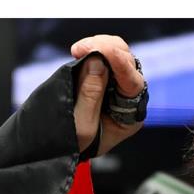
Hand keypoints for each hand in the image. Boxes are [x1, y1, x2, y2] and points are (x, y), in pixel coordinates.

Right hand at [70, 34, 145, 155]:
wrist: (59, 147)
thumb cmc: (74, 143)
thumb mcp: (82, 125)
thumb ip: (90, 94)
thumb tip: (97, 61)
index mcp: (131, 117)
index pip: (133, 84)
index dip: (120, 64)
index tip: (104, 51)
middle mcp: (129, 98)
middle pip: (128, 62)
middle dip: (107, 49)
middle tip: (81, 48)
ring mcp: (117, 84)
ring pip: (118, 54)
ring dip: (99, 46)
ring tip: (77, 50)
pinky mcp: (103, 76)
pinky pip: (104, 55)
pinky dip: (93, 49)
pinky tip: (78, 51)